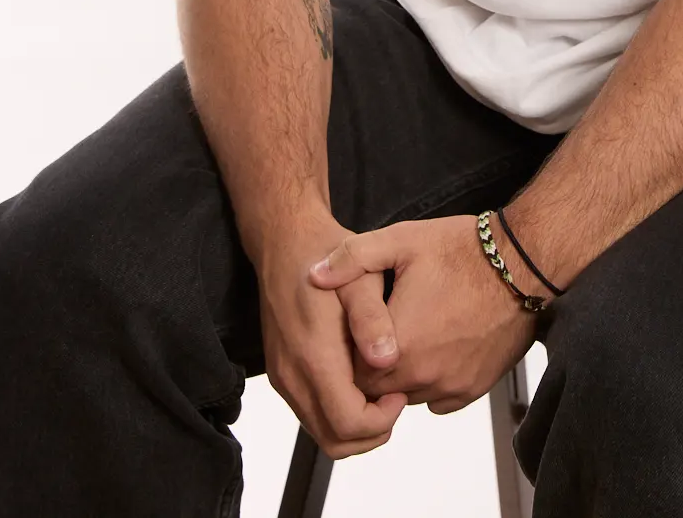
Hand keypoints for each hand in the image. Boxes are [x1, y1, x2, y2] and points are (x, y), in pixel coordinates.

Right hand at [255, 214, 408, 458]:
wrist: (285, 241)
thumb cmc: (325, 254)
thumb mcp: (360, 276)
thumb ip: (372, 319)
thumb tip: (387, 359)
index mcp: (314, 355)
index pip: (348, 422)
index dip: (382, 420)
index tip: (400, 392)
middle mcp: (293, 375)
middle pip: (334, 440)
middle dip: (371, 432)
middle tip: (395, 399)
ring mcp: (283, 377)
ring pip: (321, 431)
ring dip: (355, 424)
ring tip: (381, 389)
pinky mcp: (281, 374)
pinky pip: (311, 412)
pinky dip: (337, 412)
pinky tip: (360, 380)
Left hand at [308, 213, 542, 413]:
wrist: (522, 263)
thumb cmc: (462, 250)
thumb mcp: (401, 241)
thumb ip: (351, 258)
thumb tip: (313, 276)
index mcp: (398, 345)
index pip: (350, 374)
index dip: (348, 353)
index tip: (357, 329)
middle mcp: (422, 375)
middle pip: (377, 390)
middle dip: (373, 366)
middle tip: (381, 331)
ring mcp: (451, 385)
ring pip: (407, 396)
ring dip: (402, 374)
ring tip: (409, 335)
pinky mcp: (474, 388)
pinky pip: (439, 400)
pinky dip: (431, 381)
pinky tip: (435, 347)